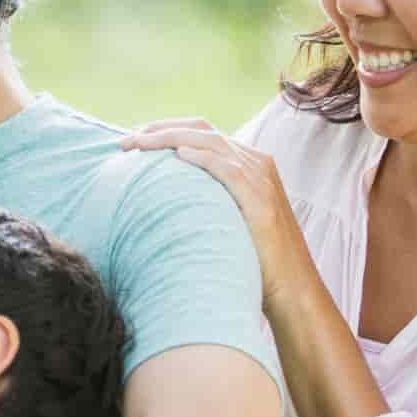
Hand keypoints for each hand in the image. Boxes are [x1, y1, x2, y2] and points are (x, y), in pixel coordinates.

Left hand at [119, 119, 308, 306]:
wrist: (291, 287)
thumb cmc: (254, 259)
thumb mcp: (227, 218)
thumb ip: (205, 199)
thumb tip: (161, 199)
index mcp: (248, 163)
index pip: (202, 132)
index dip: (166, 130)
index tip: (134, 139)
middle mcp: (256, 163)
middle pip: (202, 129)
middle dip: (160, 129)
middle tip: (125, 140)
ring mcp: (260, 179)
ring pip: (211, 142)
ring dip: (170, 139)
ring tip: (139, 143)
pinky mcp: (261, 199)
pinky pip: (229, 169)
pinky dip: (204, 158)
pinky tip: (179, 156)